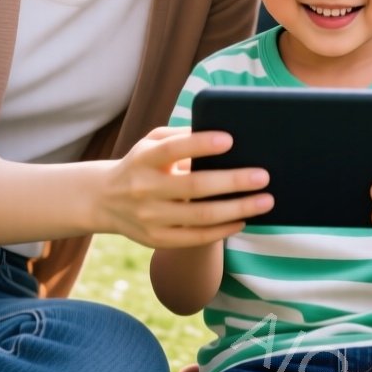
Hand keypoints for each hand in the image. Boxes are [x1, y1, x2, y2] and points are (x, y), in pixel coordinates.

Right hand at [97, 126, 271, 248]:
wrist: (105, 200)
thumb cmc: (142, 163)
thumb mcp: (151, 142)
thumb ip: (181, 135)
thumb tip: (222, 132)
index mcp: (144, 159)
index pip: (173, 149)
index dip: (201, 144)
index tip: (230, 139)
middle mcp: (144, 188)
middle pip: (193, 186)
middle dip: (233, 181)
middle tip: (263, 176)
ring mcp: (150, 217)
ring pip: (200, 216)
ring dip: (237, 209)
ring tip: (265, 201)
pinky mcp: (157, 239)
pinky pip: (195, 238)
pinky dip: (223, 230)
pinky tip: (244, 219)